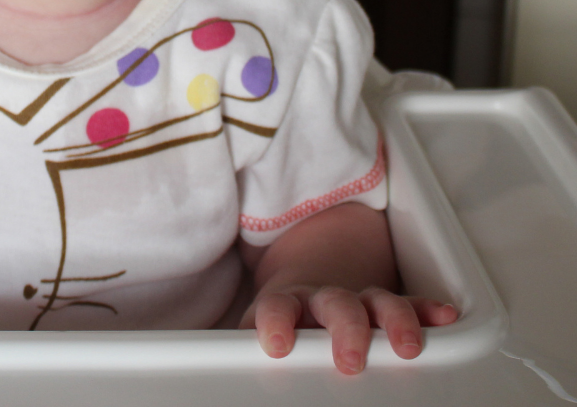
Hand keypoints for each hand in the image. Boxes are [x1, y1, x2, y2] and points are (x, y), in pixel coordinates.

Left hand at [240, 284, 457, 374]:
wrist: (300, 287)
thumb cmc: (281, 324)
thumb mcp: (258, 337)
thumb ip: (247, 360)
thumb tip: (234, 390)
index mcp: (287, 304)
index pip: (276, 308)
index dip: (275, 323)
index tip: (276, 344)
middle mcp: (323, 300)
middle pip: (335, 303)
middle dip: (345, 329)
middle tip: (349, 359)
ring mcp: (357, 300)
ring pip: (378, 301)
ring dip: (394, 321)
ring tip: (407, 346)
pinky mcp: (384, 306)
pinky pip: (410, 304)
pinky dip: (427, 311)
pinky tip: (442, 318)